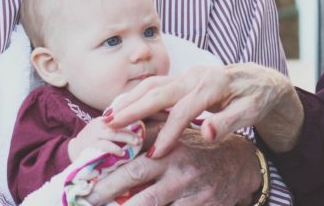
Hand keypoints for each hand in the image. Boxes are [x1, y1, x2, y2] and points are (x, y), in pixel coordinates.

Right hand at [68, 116, 144, 160]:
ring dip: (126, 138)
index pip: (120, 117)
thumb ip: (115, 129)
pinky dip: (115, 149)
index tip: (142, 128)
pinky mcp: (91, 145)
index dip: (132, 121)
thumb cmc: (91, 141)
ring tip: (136, 143)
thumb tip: (136, 131)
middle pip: (118, 124)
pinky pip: (105, 146)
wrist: (72, 150)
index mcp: (103, 119)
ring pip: (113, 133)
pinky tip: (122, 153)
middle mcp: (99, 124)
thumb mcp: (102, 130)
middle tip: (140, 138)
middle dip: (131, 131)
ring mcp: (94, 134)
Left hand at [86, 129, 260, 205]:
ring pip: (148, 203)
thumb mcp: (179, 135)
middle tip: (84, 199)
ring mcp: (189, 190)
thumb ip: (150, 131)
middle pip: (133, 178)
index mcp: (169, 144)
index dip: (105, 165)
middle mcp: (177, 165)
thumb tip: (113, 126)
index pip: (130, 154)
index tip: (82, 175)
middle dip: (104, 190)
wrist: (241, 165)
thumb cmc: (201, 150)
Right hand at [107, 63, 303, 156]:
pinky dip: (136, 96)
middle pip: (159, 92)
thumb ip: (229, 122)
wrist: (261, 80)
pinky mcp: (182, 79)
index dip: (169, 132)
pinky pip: (155, 86)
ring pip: (152, 85)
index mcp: (213, 84)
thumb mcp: (251, 112)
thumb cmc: (257, 98)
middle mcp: (196, 76)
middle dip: (133, 109)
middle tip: (109, 125)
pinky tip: (122, 109)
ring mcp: (187, 75)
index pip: (185, 110)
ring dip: (129, 100)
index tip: (154, 154)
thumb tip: (208, 134)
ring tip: (108, 117)